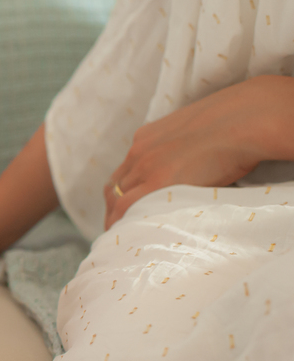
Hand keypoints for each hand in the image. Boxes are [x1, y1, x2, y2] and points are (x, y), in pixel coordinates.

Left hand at [103, 77, 286, 227]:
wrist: (245, 120)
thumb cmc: (235, 125)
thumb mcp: (197, 134)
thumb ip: (186, 151)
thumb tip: (197, 169)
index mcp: (147, 137)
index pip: (125, 171)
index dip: (122, 192)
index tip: (123, 208)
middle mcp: (139, 151)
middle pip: (115, 187)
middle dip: (114, 209)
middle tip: (119, 229)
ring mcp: (144, 167)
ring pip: (117, 200)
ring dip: (115, 220)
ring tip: (122, 240)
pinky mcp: (156, 182)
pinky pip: (127, 209)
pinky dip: (123, 224)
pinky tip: (127, 238)